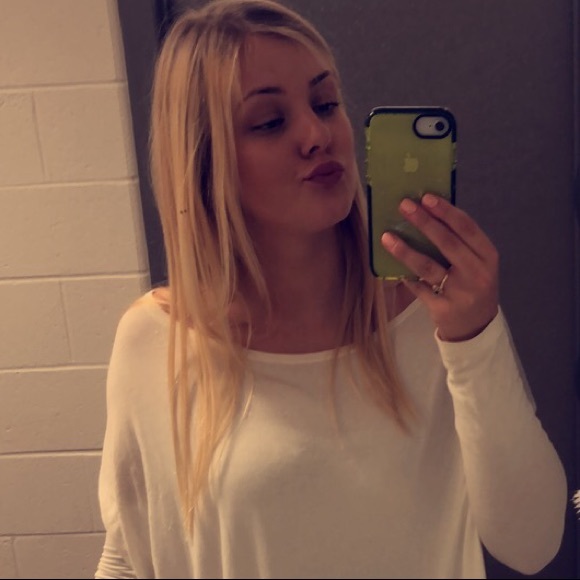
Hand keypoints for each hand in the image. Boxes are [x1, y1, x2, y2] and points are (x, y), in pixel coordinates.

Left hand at [381, 193, 498, 341]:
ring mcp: (460, 292)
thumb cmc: (472, 285)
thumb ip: (460, 242)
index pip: (467, 228)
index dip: (446, 211)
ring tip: (387, 236)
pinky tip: (391, 266)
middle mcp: (477, 273)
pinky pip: (418, 287)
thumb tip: (427, 211)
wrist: (476, 327)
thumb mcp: (476, 263)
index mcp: (487, 256)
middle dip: (424, 222)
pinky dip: (404, 275)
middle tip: (403, 205)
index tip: (426, 197)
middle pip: (447, 242)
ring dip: (405, 250)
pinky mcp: (443, 308)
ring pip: (428, 266)